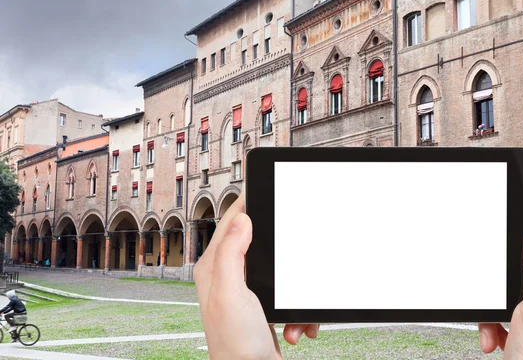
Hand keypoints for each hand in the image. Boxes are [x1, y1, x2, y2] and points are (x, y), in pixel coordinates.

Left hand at [194, 194, 318, 358]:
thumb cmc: (235, 346)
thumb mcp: (231, 293)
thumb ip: (231, 254)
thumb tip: (241, 220)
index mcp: (214, 269)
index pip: (229, 223)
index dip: (246, 205)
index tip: (262, 190)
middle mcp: (227, 277)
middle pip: (257, 242)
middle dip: (280, 251)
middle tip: (292, 248)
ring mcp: (246, 291)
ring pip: (278, 268)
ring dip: (292, 288)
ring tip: (291, 313)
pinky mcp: (262, 305)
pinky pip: (287, 293)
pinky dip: (296, 310)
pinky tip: (295, 326)